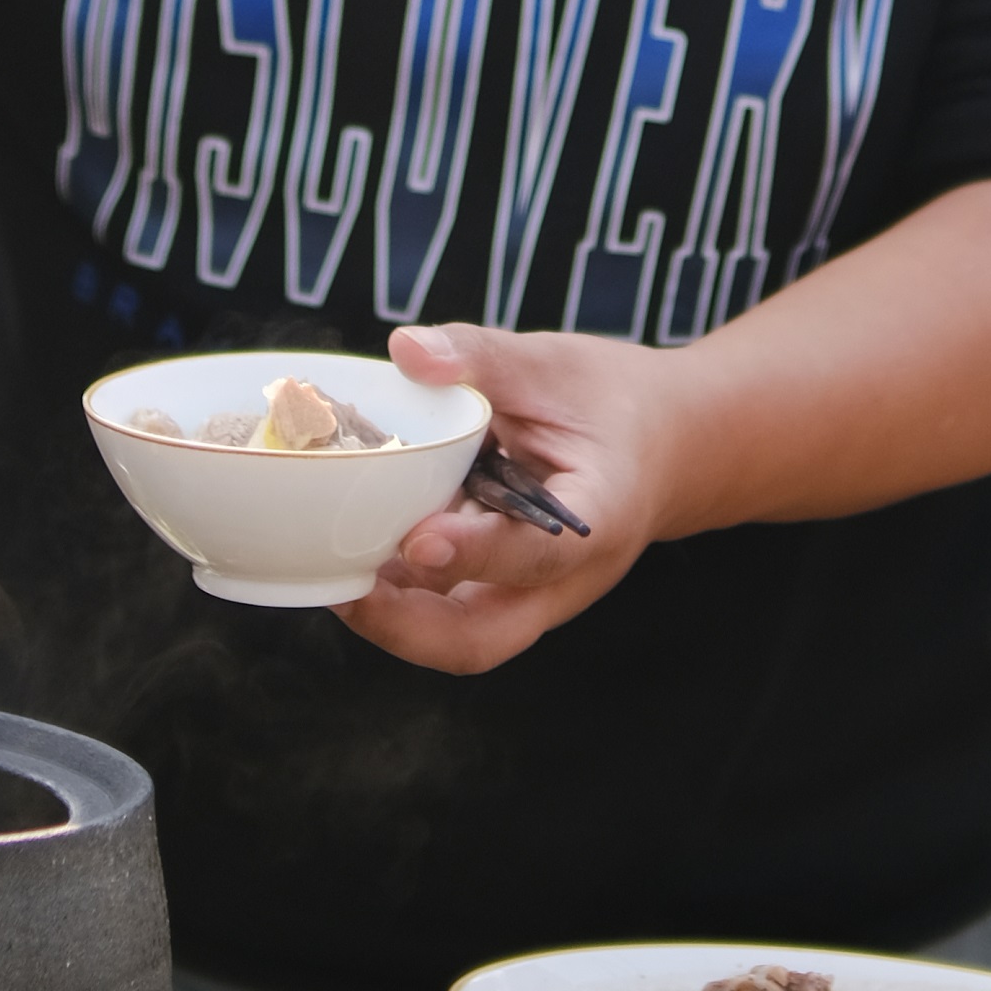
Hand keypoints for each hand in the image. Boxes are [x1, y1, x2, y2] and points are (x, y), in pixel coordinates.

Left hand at [332, 325, 694, 674]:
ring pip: (456, 638)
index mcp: (600, 519)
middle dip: (405, 628)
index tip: (419, 537)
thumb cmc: (610, 402)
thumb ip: (482, 356)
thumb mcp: (554, 363)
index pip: (538, 554)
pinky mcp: (500, 588)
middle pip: (481, 641)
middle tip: (343, 587)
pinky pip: (444, 607)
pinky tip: (347, 548)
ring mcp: (529, 595)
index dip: (476, 553)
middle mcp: (564, 579)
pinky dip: (396, 590)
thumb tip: (405, 349)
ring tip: (324, 569)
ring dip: (389, 616)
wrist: (666, 443)